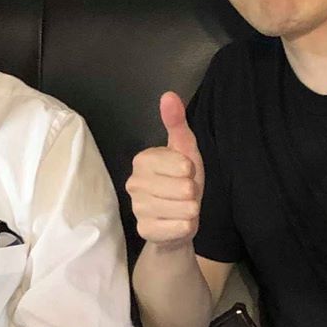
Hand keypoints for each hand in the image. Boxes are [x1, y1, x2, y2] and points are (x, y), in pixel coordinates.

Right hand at [125, 91, 202, 249]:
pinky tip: (177, 222)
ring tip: (181, 207)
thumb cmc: (180, 180)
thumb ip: (176, 123)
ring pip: (184, 208)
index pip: (182, 165)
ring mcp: (136, 209)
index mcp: (142, 160)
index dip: (191, 171)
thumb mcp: (184, 150)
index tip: (184, 173)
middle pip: (184, 188)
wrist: (176, 219)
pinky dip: (186, 226)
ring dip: (190, 210)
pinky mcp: (144, 231)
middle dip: (192, 193)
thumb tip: (168, 95)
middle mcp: (134, 183)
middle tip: (183, 193)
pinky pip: (180, 228)